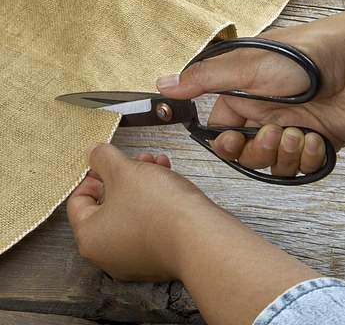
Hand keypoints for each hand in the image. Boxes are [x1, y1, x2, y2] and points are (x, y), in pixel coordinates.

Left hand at [68, 143, 319, 323]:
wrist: (200, 236)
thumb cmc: (157, 206)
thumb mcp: (124, 171)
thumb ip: (102, 158)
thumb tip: (91, 152)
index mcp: (90, 237)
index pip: (78, 201)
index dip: (92, 175)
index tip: (107, 162)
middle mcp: (109, 253)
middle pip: (108, 204)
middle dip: (125, 174)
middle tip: (138, 159)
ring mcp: (135, 257)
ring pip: (131, 210)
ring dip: (143, 182)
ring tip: (158, 163)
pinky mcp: (159, 255)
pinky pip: (149, 222)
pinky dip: (155, 200)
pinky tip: (169, 178)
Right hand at [157, 7, 344, 176]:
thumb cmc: (303, 56)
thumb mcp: (245, 65)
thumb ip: (203, 79)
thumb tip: (164, 85)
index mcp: (243, 100)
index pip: (222, 133)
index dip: (226, 144)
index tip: (234, 140)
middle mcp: (264, 117)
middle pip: (247, 154)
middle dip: (259, 150)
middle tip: (273, 132)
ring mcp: (289, 131)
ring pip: (273, 164)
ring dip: (285, 154)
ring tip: (299, 132)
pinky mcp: (314, 144)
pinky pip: (301, 168)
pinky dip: (309, 158)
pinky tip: (317, 138)